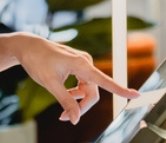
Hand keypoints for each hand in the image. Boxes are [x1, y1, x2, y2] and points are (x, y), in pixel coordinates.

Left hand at [11, 33, 138, 124]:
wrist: (28, 46)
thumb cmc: (37, 61)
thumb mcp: (50, 84)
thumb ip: (65, 101)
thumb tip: (76, 119)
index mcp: (82, 64)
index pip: (105, 81)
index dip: (121, 90)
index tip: (136, 95)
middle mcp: (86, 62)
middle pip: (93, 92)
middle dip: (82, 106)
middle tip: (64, 118)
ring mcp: (83, 64)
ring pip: (88, 90)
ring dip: (77, 101)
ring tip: (62, 110)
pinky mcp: (78, 66)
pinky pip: (83, 84)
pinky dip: (75, 94)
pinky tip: (65, 94)